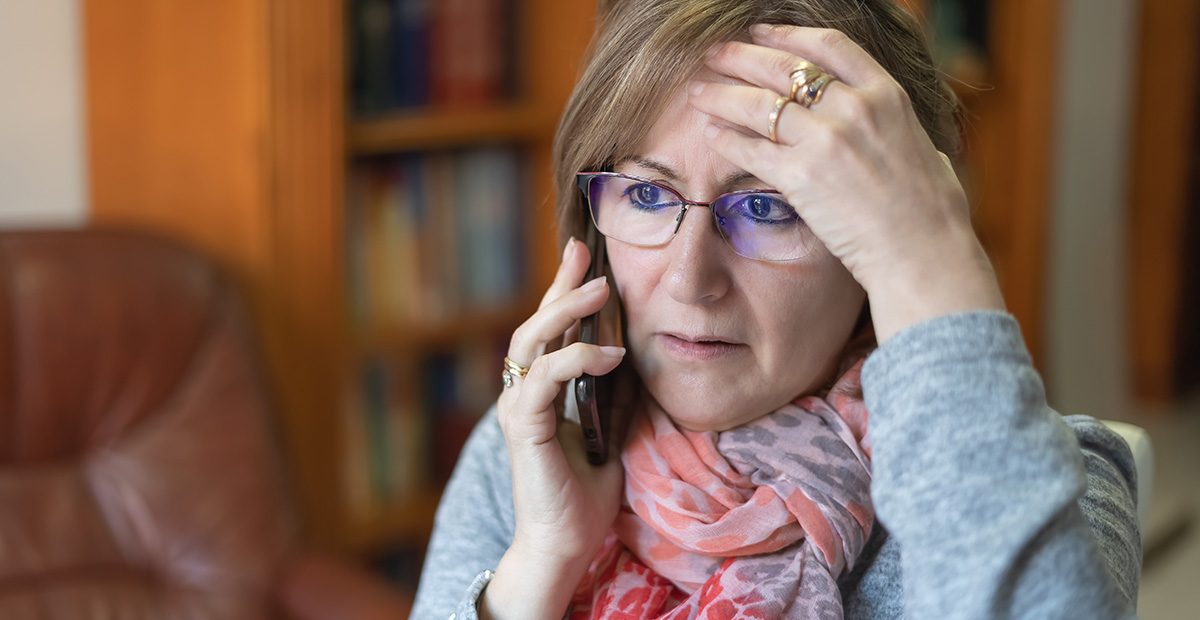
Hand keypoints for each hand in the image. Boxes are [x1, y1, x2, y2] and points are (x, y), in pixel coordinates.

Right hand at [483, 238, 628, 619]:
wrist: (565, 543)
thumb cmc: (585, 494)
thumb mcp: (612, 430)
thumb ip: (616, 394)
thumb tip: (639, 353)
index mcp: (543, 392)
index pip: (553, 331)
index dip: (567, 292)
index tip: (588, 256)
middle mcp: (524, 393)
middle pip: (535, 323)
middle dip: (560, 284)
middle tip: (586, 251)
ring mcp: (519, 408)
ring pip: (531, 341)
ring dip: (565, 309)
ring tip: (601, 288)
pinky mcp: (524, 426)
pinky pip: (546, 379)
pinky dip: (577, 359)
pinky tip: (611, 354)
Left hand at [688, 25, 1004, 341]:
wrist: (923, 252)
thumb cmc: (934, 213)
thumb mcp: (926, 148)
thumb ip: (898, 130)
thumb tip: (894, 130)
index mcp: (886, 96)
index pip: (828, 46)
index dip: (788, 36)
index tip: (761, 32)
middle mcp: (853, 109)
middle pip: (783, 69)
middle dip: (742, 57)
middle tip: (715, 55)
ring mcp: (825, 141)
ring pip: (758, 105)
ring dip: (722, 95)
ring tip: (698, 93)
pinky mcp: (801, 177)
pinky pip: (752, 150)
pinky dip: (727, 140)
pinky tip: (711, 135)